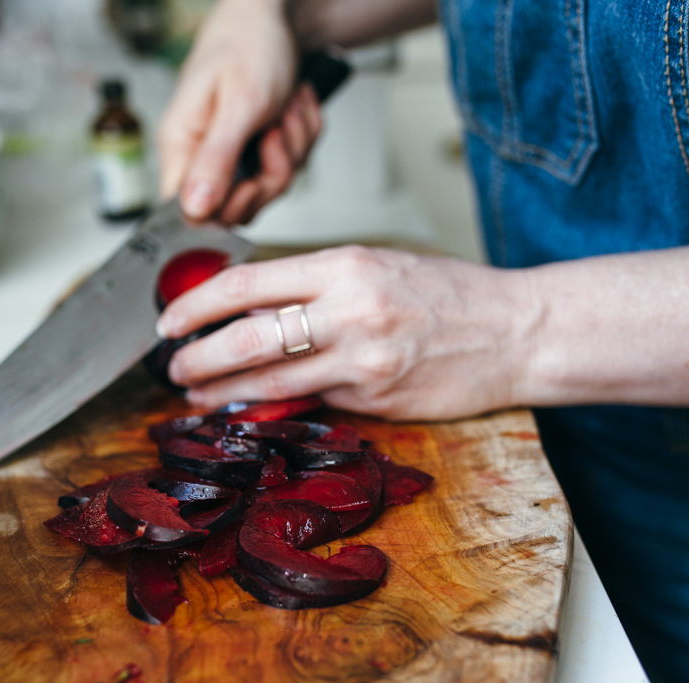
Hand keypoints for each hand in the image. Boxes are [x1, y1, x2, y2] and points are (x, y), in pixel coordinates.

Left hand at [155, 246, 541, 419]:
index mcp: (346, 265)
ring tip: (198, 395)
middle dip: (199, 356)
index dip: (197, 304)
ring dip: (225, 392)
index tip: (170, 320)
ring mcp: (363, 359)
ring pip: (272, 381)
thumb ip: (318, 284)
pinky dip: (274, 408)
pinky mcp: (377, 399)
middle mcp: (350, 310)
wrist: (517, 332)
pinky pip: (312, 404)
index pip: (248, 283)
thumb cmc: (451, 296)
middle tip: (174, 367)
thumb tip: (253, 305)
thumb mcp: (380, 267)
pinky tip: (251, 410)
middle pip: (248, 336)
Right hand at [157, 0, 322, 224]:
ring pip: (269, 188)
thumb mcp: (239, 104)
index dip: (227, 210)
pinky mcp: (255, 152)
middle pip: (239, 208)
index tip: (253, 182)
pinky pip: (286, 168)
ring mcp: (230, 156)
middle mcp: (201, 157)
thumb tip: (194, 210)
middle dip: (273, 173)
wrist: (273, 17)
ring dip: (293, 148)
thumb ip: (216, 160)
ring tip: (288, 107)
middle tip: (277, 131)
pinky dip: (301, 138)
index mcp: (181, 146)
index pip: (189, 214)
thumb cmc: (249, 45)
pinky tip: (293, 107)